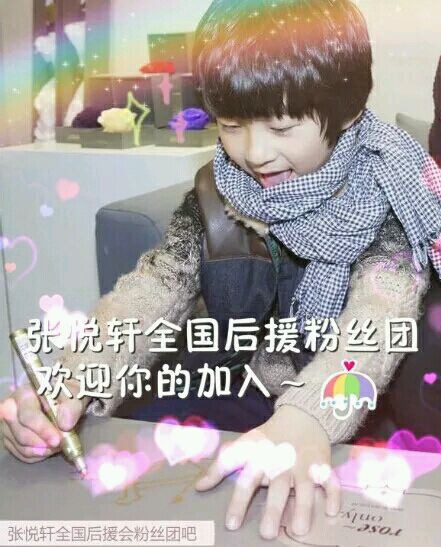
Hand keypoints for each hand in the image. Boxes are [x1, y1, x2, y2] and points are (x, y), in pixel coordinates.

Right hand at [0, 378, 89, 462]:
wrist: (62, 399)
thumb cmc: (66, 394)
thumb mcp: (74, 394)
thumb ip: (72, 406)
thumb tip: (65, 424)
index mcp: (24, 394)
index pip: (28, 416)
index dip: (42, 429)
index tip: (57, 439)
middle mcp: (11, 409)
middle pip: (21, 434)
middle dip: (42, 443)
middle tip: (60, 444)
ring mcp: (8, 425)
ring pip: (21, 446)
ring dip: (42, 451)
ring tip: (58, 445)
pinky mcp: (10, 439)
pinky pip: (21, 454)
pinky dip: (37, 455)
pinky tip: (49, 449)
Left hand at [195, 404, 339, 539]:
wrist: (301, 416)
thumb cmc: (268, 438)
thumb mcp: (243, 445)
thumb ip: (221, 466)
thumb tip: (198, 487)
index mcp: (260, 457)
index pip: (246, 479)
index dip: (238, 501)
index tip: (231, 524)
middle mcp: (281, 461)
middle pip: (278, 487)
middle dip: (274, 509)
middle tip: (268, 534)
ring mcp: (303, 463)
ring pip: (305, 486)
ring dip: (304, 506)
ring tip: (298, 529)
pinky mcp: (322, 464)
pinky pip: (330, 480)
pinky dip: (333, 494)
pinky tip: (332, 511)